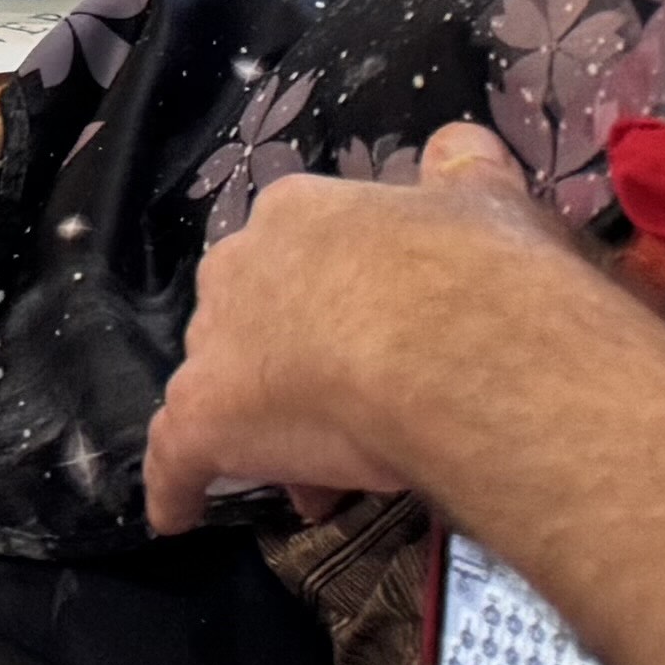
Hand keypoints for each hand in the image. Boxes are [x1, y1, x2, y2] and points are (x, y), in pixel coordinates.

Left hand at [146, 123, 579, 532]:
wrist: (455, 346)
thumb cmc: (482, 276)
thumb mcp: (488, 202)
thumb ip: (463, 172)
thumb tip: (456, 150)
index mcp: (301, 215)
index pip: (306, 259)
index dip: (341, 310)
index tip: (379, 348)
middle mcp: (242, 267)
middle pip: (257, 321)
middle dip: (298, 368)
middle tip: (352, 417)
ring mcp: (218, 343)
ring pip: (228, 386)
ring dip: (267, 427)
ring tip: (323, 483)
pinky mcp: (207, 418)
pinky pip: (176, 456)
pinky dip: (177, 484)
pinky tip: (179, 513)